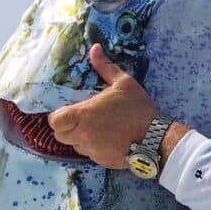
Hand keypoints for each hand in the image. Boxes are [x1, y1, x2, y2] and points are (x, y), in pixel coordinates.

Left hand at [48, 44, 157, 168]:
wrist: (155, 138)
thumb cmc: (138, 109)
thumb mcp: (123, 83)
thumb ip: (105, 66)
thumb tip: (95, 48)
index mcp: (85, 115)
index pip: (55, 121)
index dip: (57, 116)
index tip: (67, 111)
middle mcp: (84, 135)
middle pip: (59, 136)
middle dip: (65, 127)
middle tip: (79, 119)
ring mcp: (92, 150)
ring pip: (74, 146)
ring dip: (79, 138)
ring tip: (94, 128)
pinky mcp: (102, 161)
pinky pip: (89, 155)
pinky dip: (93, 148)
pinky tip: (107, 139)